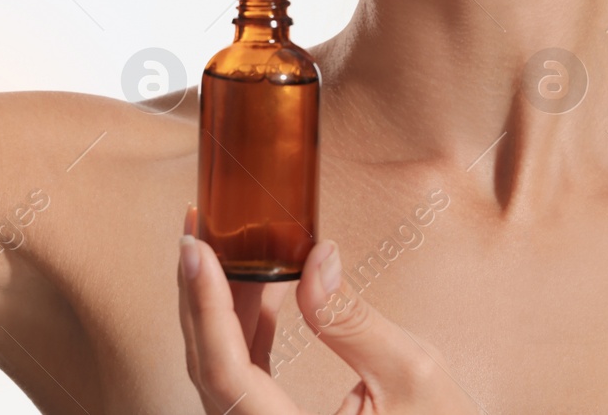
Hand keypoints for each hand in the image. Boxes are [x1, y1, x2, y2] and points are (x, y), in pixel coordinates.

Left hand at [177, 206, 478, 413]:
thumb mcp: (413, 376)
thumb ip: (353, 320)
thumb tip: (316, 257)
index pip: (225, 373)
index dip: (205, 307)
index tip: (195, 249)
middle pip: (210, 367)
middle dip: (200, 293)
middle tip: (197, 227)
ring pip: (222, 370)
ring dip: (222, 306)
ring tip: (229, 244)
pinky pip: (244, 379)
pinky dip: (248, 330)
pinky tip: (264, 287)